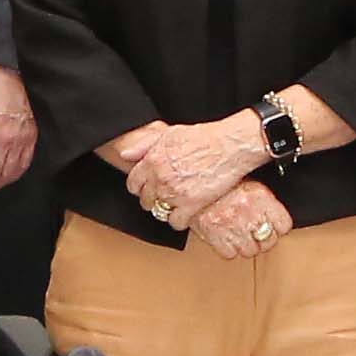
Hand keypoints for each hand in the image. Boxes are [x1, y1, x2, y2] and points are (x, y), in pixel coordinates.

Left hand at [127, 111, 270, 225]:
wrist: (230, 145)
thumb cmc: (205, 137)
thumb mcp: (169, 133)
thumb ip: (144, 145)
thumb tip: (125, 155)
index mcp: (152, 160)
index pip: (134, 183)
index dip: (140, 187)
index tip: (147, 188)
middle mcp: (160, 178)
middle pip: (145, 199)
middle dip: (153, 199)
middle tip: (164, 196)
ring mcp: (174, 193)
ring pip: (158, 211)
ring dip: (165, 210)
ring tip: (176, 204)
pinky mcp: (191, 205)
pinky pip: (176, 222)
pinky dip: (180, 221)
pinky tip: (186, 214)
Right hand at [189, 178, 290, 261]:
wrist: (187, 177)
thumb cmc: (214, 177)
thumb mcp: (245, 179)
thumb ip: (262, 196)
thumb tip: (273, 208)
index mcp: (258, 196)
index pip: (283, 225)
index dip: (279, 226)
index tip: (274, 225)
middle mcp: (247, 212)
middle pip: (268, 241)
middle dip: (264, 238)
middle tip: (256, 231)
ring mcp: (231, 226)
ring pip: (250, 251)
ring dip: (247, 245)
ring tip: (241, 235)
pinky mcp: (214, 236)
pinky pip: (229, 254)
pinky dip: (229, 249)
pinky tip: (227, 238)